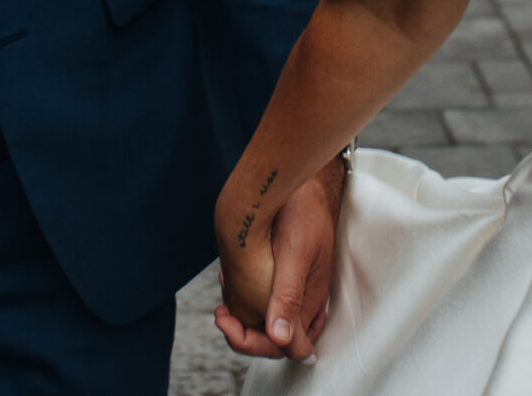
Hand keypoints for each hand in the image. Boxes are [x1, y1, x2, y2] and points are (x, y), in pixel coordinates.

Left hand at [216, 154, 345, 360]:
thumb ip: (288, 298)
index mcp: (311, 303)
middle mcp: (305, 303)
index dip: (252, 344)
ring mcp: (298, 291)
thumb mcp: (296, 254)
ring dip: (243, 317)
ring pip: (269, 322)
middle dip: (243, 332)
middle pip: (274, 339)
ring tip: (222, 297)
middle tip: (219, 313)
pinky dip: (247, 300)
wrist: (310, 184)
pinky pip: (268, 301)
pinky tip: (231, 281)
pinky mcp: (289, 277)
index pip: (285, 347)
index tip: (226, 323)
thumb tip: (278, 339)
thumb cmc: (305, 213)